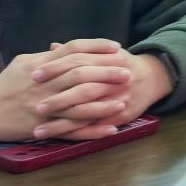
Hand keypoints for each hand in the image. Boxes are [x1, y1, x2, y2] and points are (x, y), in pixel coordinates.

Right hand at [0, 38, 135, 141]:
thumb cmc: (2, 85)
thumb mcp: (23, 64)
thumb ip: (47, 56)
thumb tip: (64, 47)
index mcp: (40, 65)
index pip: (73, 50)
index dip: (96, 47)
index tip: (117, 47)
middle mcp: (44, 84)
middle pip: (80, 74)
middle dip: (107, 73)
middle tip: (128, 72)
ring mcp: (43, 107)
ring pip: (78, 103)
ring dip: (104, 103)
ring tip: (124, 101)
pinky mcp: (41, 127)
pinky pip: (71, 130)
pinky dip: (92, 130)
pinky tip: (110, 129)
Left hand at [27, 41, 171, 138]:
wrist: (152, 78)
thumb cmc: (121, 64)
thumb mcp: (104, 52)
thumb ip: (79, 51)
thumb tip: (52, 47)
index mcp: (106, 60)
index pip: (77, 62)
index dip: (55, 68)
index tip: (34, 74)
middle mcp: (112, 80)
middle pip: (81, 89)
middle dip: (57, 99)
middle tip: (35, 105)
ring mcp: (116, 99)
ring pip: (85, 113)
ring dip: (60, 124)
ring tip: (36, 129)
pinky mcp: (118, 117)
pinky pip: (93, 127)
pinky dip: (74, 134)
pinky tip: (57, 138)